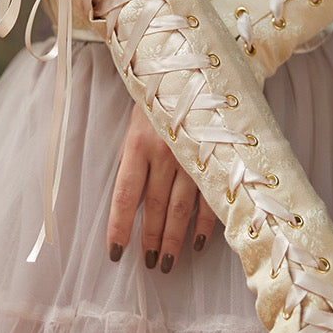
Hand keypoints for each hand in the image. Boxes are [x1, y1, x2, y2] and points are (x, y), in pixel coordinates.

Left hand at [108, 104, 216, 270]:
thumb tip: (130, 200)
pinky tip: (199, 242)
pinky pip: (209, 197)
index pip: (125, 195)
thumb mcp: (138, 124)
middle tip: (149, 263)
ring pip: (180, 208)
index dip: (119, 227)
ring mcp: (192, 157)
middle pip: (154, 206)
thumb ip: (133, 159)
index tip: (116, 252)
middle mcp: (165, 153)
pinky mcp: (216, 157)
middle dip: (151, 239)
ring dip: (174, 239)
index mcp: (138, 145)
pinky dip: (205, 223)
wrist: (197, 69)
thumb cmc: (160, 100)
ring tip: (167, 261)